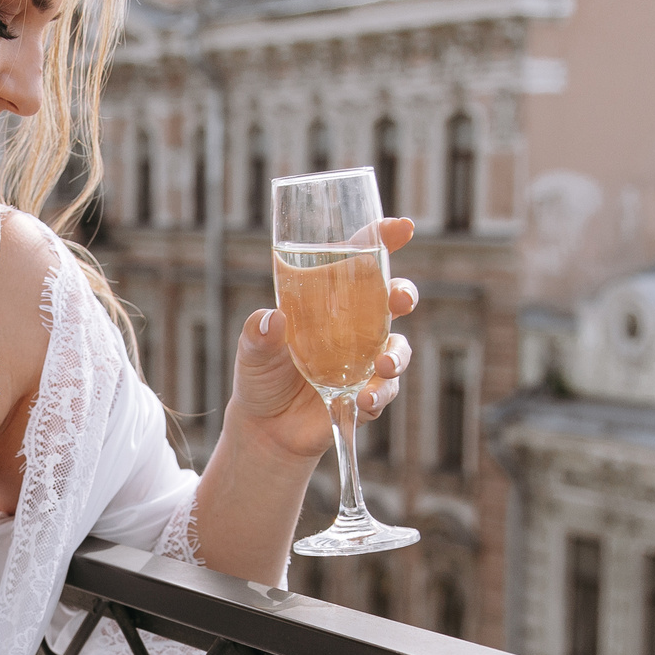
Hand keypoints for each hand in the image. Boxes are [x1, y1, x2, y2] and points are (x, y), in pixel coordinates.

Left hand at [225, 218, 418, 462]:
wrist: (265, 427)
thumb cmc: (261, 374)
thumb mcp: (252, 350)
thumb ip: (258, 334)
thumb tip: (271, 319)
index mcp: (328, 299)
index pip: (361, 259)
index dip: (383, 239)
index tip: (401, 228)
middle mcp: (355, 325)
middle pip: (392, 298)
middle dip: (403, 293)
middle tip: (400, 298)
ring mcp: (365, 360)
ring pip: (397, 347)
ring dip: (397, 353)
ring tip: (383, 365)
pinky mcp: (366, 393)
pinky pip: (385, 390)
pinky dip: (380, 393)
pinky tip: (365, 399)